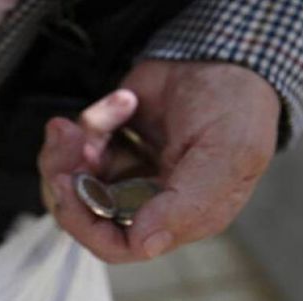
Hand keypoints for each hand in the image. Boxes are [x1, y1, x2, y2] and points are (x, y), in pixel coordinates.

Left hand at [38, 60, 279, 262]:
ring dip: (67, 150)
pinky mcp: (109, 144)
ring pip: (70, 181)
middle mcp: (147, 202)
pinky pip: (77, 145)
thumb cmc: (236, 107)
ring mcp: (124, 173)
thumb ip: (187, 203)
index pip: (116, 245)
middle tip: (68, 140)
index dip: (85, 223)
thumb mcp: (226, 154)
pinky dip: (93, 120)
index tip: (69, 186)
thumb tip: (144, 244)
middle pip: (82, 213)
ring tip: (81, 122)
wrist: (227, 52)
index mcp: (178, 218)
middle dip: (66, 178)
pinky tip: (125, 101)